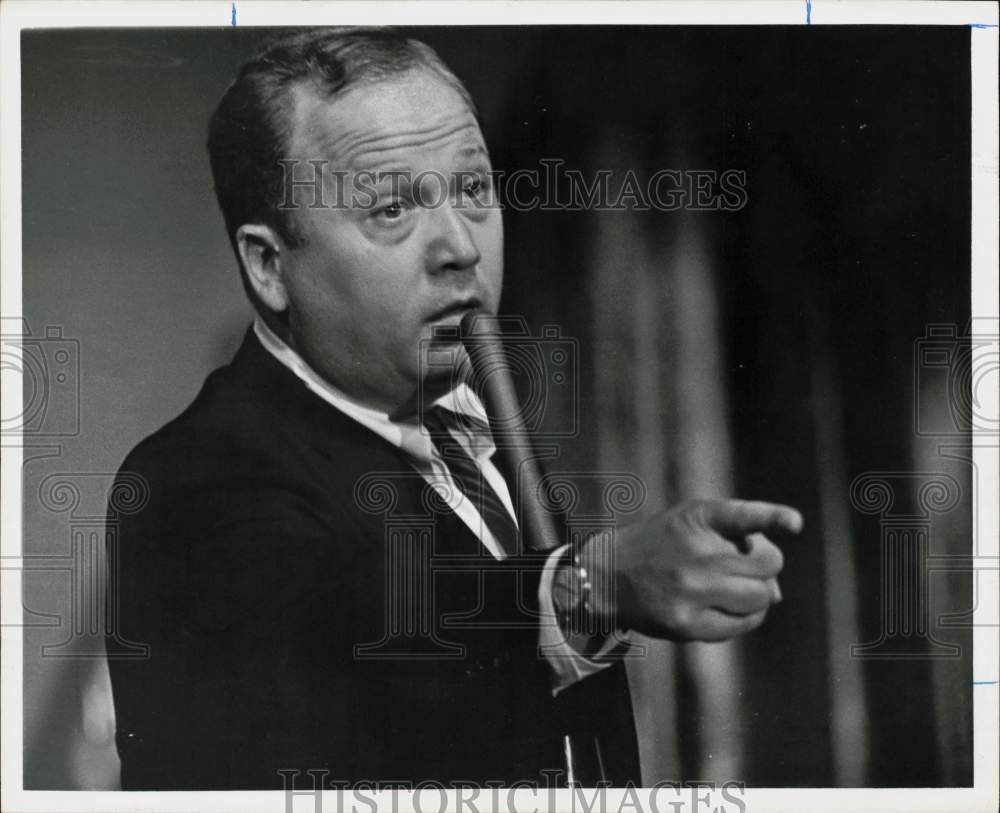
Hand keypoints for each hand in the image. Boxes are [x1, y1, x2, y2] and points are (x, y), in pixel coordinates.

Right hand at [581, 499, 802, 641]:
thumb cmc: (662, 546)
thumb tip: (776, 595)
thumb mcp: (691, 524)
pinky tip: (728, 609)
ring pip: (760, 597)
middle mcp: (694, 552)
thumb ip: (737, 542)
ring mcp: (691, 590)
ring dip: (757, 595)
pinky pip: (741, 624)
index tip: (794, 523)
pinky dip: (745, 618)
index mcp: (696, 518)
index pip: (742, 516)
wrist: (608, 574)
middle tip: (746, 568)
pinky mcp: (687, 623)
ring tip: (734, 590)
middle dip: (765, 568)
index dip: (772, 517)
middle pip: (768, 565)